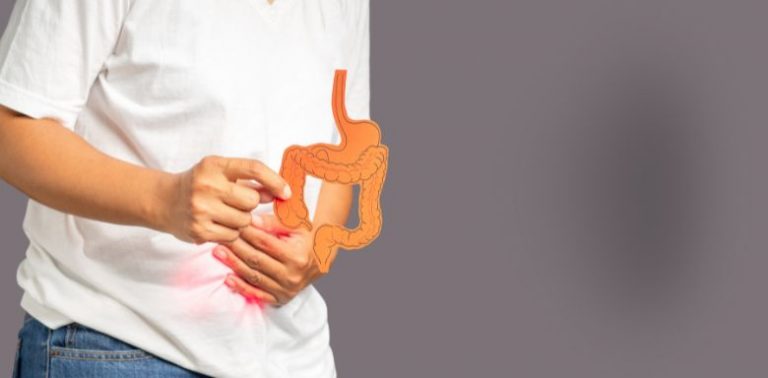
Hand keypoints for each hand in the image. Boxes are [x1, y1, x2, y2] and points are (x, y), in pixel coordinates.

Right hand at [159, 156, 290, 243]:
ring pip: (244, 220)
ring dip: (241, 219)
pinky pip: (232, 235)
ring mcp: (201, 209)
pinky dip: (231, 232)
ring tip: (224, 213)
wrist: (163, 201)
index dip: (275, 181)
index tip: (286, 192)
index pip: (253, 168)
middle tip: (236, 201)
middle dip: (250, 203)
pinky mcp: (199, 230)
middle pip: (252, 200)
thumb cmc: (199, 184)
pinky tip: (218, 224)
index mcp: (214, 165)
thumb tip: (280, 192)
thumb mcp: (221, 173)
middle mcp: (206, 185)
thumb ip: (250, 181)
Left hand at [212, 214, 328, 306]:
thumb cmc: (306, 238)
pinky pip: (257, 294)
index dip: (247, 233)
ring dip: (233, 264)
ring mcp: (286, 289)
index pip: (265, 243)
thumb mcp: (296, 225)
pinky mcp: (280, 298)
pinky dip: (241, 287)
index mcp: (297, 256)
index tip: (233, 224)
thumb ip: (274, 222)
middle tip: (220, 237)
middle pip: (257, 260)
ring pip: (253, 276)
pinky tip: (227, 279)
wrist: (320, 260)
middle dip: (236, 247)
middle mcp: (292, 275)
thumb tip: (251, 220)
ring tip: (218, 252)